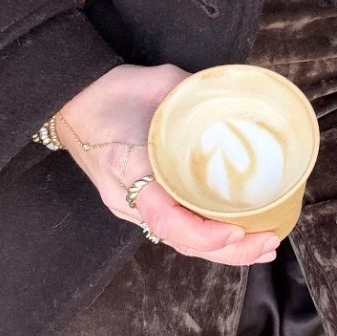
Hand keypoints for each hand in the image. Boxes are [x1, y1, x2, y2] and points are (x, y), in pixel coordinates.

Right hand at [50, 64, 279, 266]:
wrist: (69, 102)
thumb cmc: (109, 92)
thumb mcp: (159, 84)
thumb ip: (198, 95)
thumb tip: (241, 98)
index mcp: (128, 169)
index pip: (165, 218)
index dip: (203, 233)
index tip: (236, 230)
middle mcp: (127, 198)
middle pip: (179, 241)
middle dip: (227, 251)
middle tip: (267, 243)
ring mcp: (129, 205)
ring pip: (179, 241)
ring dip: (221, 250)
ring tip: (261, 248)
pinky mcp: (136, 203)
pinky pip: (174, 228)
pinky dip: (205, 237)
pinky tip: (231, 236)